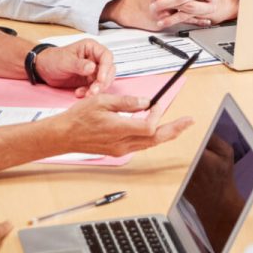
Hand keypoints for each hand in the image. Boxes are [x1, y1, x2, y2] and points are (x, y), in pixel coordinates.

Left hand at [34, 40, 113, 96]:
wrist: (44, 69)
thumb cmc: (53, 59)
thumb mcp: (65, 61)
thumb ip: (79, 65)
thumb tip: (92, 68)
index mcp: (91, 48)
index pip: (106, 56)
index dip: (106, 68)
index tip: (100, 79)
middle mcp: (95, 58)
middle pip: (108, 70)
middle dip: (102, 82)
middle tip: (93, 91)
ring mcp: (94, 69)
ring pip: (104, 80)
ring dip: (97, 89)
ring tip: (86, 94)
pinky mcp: (89, 79)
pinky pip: (95, 87)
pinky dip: (89, 92)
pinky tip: (79, 93)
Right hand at [53, 92, 194, 156]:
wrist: (63, 136)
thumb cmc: (78, 117)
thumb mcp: (102, 101)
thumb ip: (126, 102)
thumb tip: (146, 102)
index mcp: (118, 129)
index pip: (149, 127)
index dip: (157, 115)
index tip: (156, 104)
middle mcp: (122, 143)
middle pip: (156, 139)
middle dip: (175, 129)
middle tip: (189, 121)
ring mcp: (120, 150)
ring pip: (150, 144)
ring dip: (165, 134)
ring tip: (179, 125)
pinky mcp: (118, 151)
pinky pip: (141, 145)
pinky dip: (151, 137)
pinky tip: (156, 129)